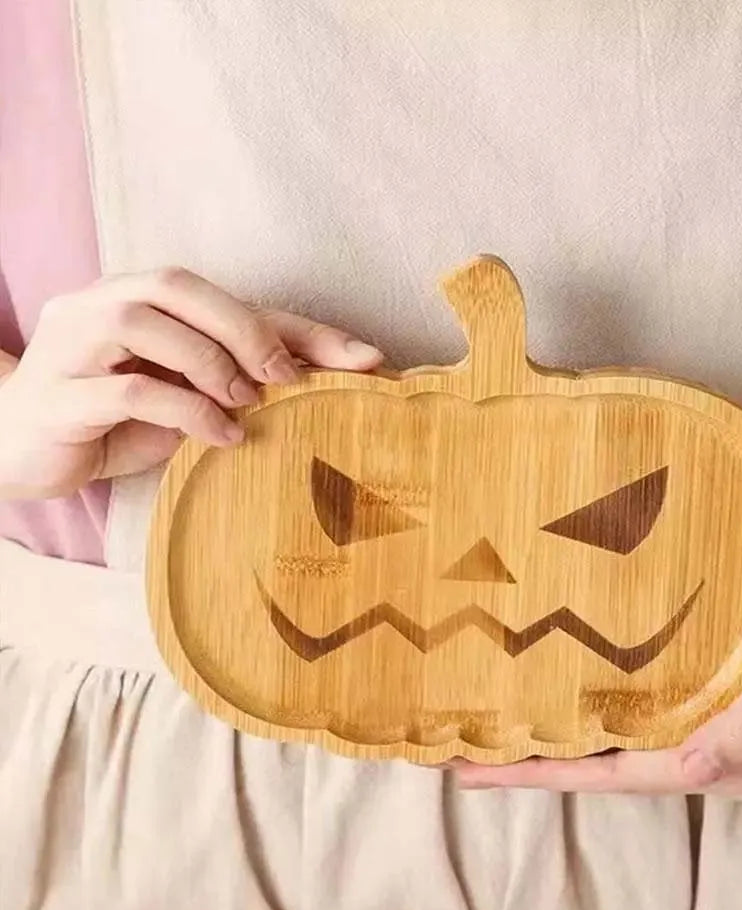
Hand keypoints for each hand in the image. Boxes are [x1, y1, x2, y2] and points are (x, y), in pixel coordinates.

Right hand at [0, 268, 381, 498]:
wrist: (17, 451)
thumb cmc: (111, 420)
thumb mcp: (185, 396)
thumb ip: (234, 381)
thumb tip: (322, 388)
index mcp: (139, 299)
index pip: (229, 298)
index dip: (299, 326)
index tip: (366, 357)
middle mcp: (101, 304)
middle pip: (179, 287)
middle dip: (247, 329)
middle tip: (287, 377)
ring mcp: (70, 344)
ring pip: (145, 323)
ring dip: (211, 362)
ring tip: (247, 402)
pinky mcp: (58, 394)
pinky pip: (126, 389)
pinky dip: (184, 408)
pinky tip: (220, 435)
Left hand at [452, 586, 741, 798]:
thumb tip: (688, 770)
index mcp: (734, 764)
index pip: (626, 776)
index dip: (555, 773)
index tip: (486, 771)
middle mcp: (717, 764)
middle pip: (613, 772)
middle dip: (541, 768)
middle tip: (467, 761)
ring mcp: (716, 743)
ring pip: (623, 754)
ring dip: (564, 748)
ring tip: (498, 739)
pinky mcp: (716, 716)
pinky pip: (644, 728)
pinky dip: (598, 725)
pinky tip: (567, 710)